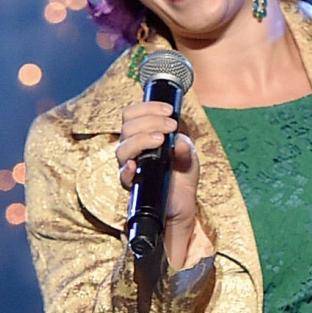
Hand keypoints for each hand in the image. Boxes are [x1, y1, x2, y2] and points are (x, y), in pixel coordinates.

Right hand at [116, 100, 200, 269]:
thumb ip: (185, 146)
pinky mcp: (133, 184)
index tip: (169, 110)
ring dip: (141, 138)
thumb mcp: (189, 156)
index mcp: (143, 136)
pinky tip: (135, 164)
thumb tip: (179, 140)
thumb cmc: (182, 176)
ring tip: (161, 139)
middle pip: (126, 127)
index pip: (132, 114)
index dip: (147, 108)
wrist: (182, 205)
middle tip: (171, 125)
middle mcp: (133, 149)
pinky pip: (122, 176)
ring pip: (122, 147)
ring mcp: (131, 166)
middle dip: (149, 120)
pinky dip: (127, 168)